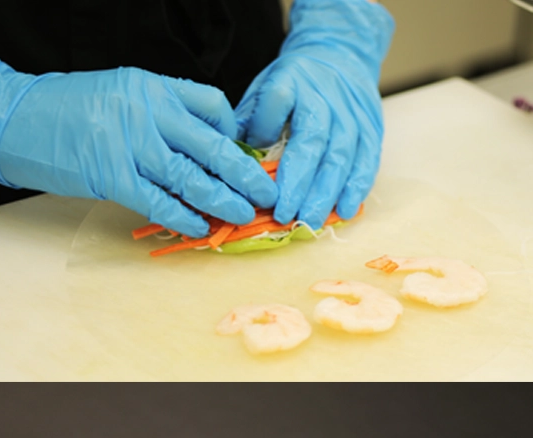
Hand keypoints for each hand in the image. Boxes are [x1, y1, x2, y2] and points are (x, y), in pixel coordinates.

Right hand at [0, 37, 276, 237]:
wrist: (14, 119)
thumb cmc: (60, 109)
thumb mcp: (116, 92)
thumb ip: (152, 113)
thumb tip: (186, 145)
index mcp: (152, 87)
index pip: (211, 106)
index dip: (235, 134)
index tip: (244, 154)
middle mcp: (148, 112)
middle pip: (213, 145)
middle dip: (246, 173)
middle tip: (269, 193)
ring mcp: (131, 144)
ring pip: (192, 177)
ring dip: (223, 200)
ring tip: (244, 215)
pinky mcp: (112, 175)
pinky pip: (158, 200)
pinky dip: (182, 216)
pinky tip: (199, 227)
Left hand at [235, 0, 394, 229]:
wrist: (339, 53)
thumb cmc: (292, 83)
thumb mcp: (261, 90)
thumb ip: (247, 123)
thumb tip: (229, 164)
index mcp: (289, 81)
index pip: (276, 101)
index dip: (264, 132)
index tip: (252, 168)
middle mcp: (323, 95)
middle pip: (312, 139)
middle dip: (298, 182)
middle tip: (284, 216)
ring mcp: (351, 111)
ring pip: (342, 154)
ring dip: (326, 192)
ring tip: (311, 221)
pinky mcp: (371, 125)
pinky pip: (367, 158)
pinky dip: (357, 187)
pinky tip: (345, 210)